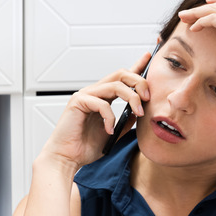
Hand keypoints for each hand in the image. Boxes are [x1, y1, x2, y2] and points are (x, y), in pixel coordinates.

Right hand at [38, 51, 153, 171]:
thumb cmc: (84, 147)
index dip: (136, 66)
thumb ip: (125, 122)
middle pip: (121, 74)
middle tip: (147, 97)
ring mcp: (85, 96)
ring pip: (115, 85)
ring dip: (132, 97)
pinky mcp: (78, 102)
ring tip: (138, 113)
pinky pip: (102, 103)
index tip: (148, 57)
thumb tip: (138, 113)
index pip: (121, 78)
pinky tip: (109, 130)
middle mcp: (94, 93)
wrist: (67, 158)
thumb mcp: (113, 133)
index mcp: (102, 98)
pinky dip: (110, 117)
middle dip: (139, 82)